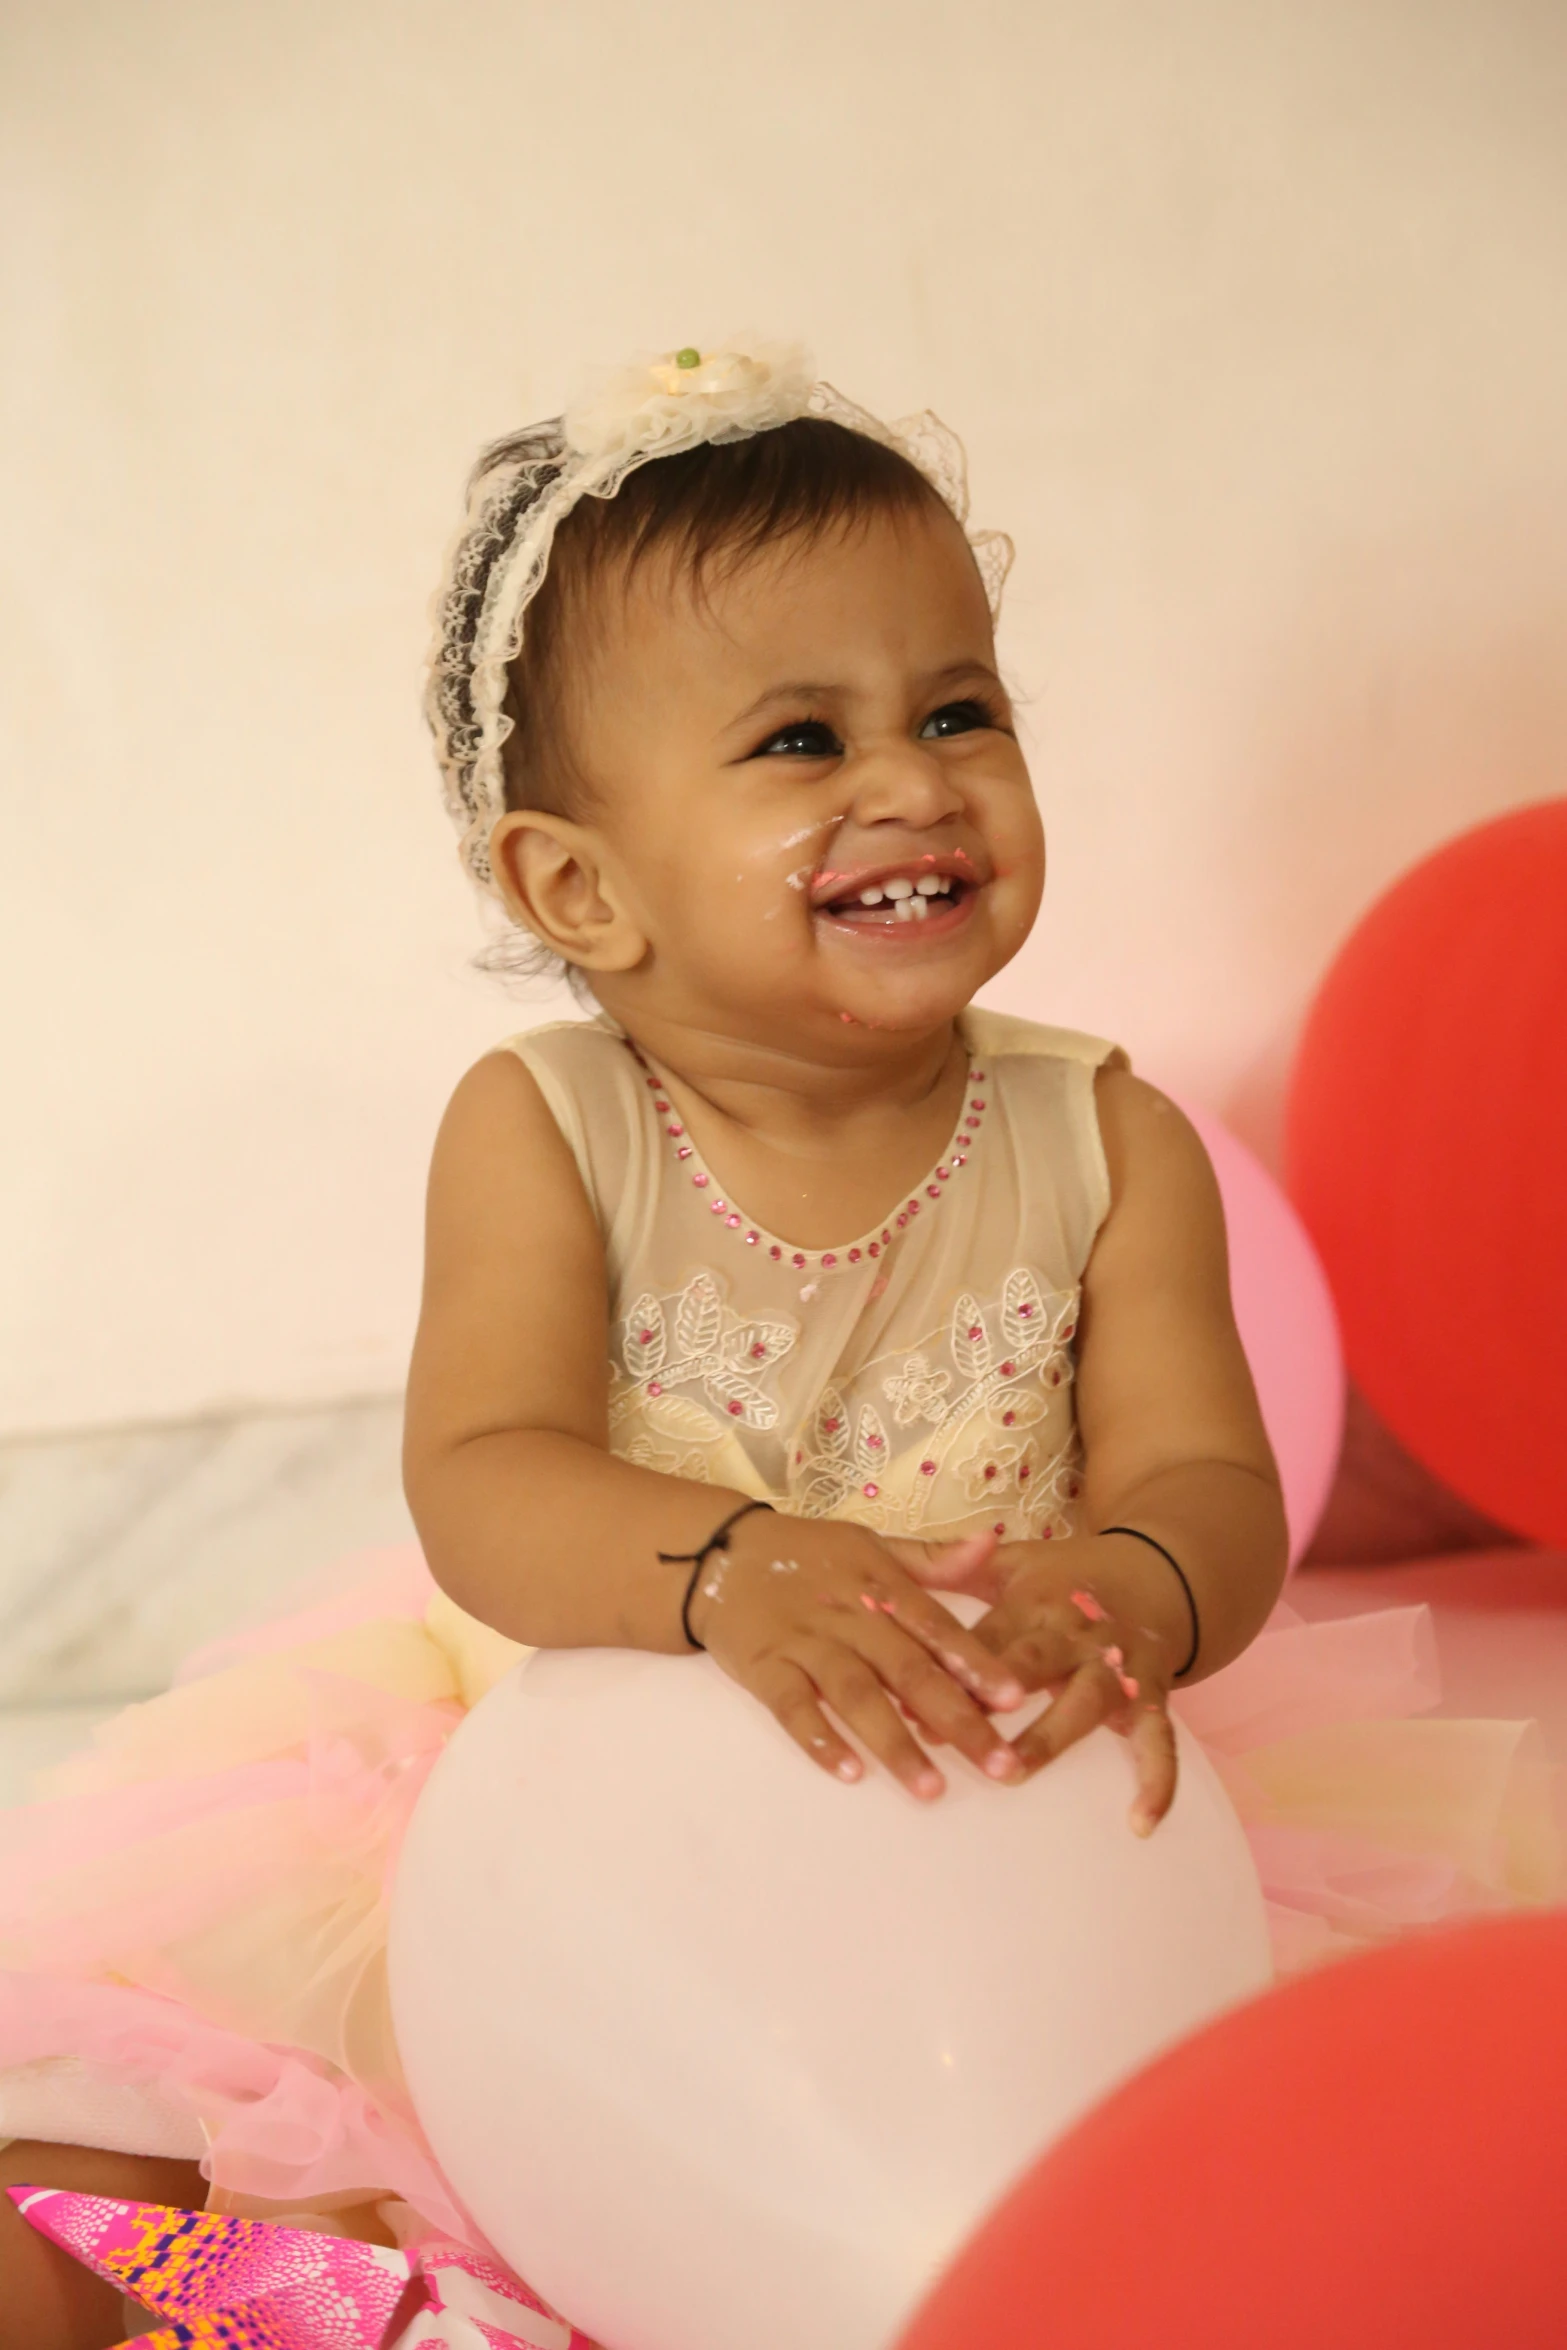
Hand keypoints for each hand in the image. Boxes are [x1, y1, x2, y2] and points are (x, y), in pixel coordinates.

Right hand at [687, 1515, 1027, 1800]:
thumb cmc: (808, 1555)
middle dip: (957, 1720)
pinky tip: (849, 1773)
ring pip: (856, 1695)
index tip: (1016, 1701)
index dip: (977, 1663)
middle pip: (908, 1670)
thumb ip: (931, 1557)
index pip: (937, 1627)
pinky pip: (792, 1708)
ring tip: (931, 1788)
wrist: (718, 1554)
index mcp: (880, 1585)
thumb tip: (991, 1541)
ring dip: (895, 1742)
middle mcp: (849, 1615)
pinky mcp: (764, 1668)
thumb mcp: (870, 1545)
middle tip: (1000, 1765)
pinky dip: (819, 1739)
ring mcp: (805, 1643)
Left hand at [897, 1533, 1186, 1833]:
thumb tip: (881, 1580)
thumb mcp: (1010, 1564)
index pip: (986, 1636)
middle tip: (953, 1737)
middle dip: (994, 1700)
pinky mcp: (1154, 1697)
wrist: (1159, 1574)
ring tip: (1012, 1774)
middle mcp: (1077, 1632)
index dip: (948, 1665)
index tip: (901, 1699)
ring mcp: (1118, 1667)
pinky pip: (1160, 1743)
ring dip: (1049, 1738)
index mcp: (1036, 1600)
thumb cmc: (1066, 1577)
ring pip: (1085, 1704)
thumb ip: (948, 1571)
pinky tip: (1140, 1825)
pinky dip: (1157, 1782)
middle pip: (1032, 1664)